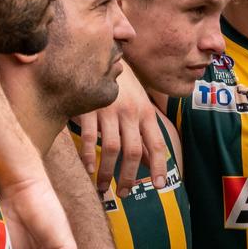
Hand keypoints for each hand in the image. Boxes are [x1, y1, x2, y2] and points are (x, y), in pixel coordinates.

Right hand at [75, 61, 165, 196]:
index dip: (159, 166)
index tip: (159, 186)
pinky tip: (88, 169)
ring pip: (111, 148)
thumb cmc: (122, 85)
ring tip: (103, 188)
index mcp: (145, 112)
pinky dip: (88, 155)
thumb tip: (151, 162)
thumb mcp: (139, 106)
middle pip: (132, 151)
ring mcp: (109, 109)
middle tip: (124, 194)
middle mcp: (130, 112)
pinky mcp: (89, 106)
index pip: (156, 144)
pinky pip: (90, 136)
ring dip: (107, 172)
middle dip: (129, 177)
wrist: (101, 54)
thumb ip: (144, 134)